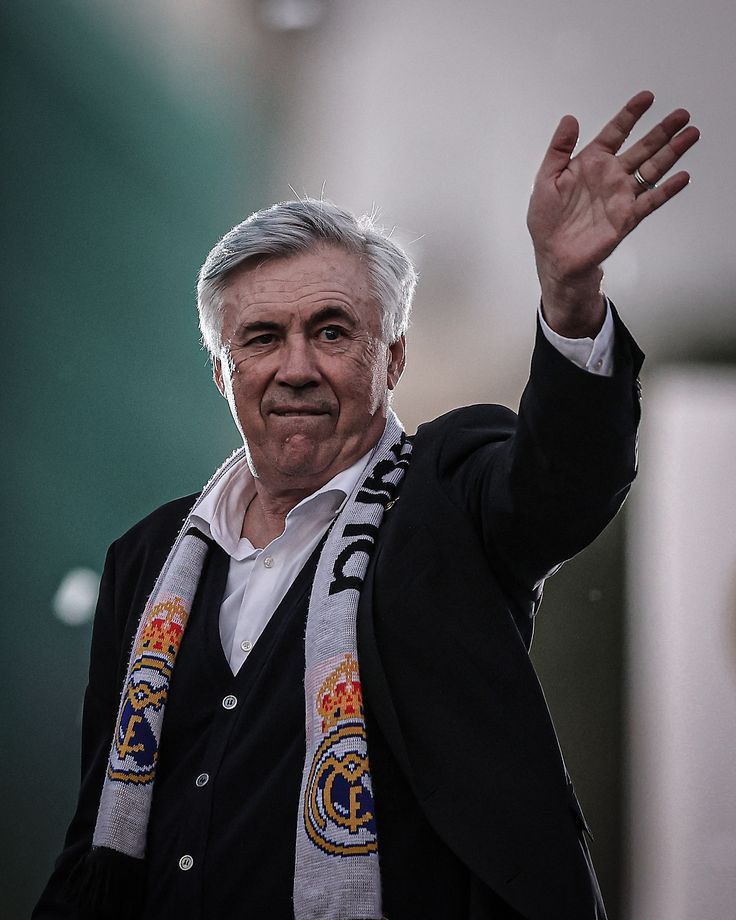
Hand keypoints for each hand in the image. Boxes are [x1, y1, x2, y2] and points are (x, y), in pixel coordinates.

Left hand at [527, 91, 698, 336]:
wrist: (555, 257)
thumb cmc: (547, 222)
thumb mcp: (545, 180)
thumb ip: (558, 149)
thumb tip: (569, 119)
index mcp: (590, 163)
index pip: (615, 133)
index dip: (630, 115)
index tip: (646, 98)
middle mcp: (610, 176)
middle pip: (642, 147)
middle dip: (662, 131)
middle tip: (681, 114)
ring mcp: (621, 196)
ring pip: (652, 169)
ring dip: (672, 153)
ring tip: (690, 135)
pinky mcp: (627, 217)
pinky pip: (650, 200)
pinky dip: (667, 190)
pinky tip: (682, 177)